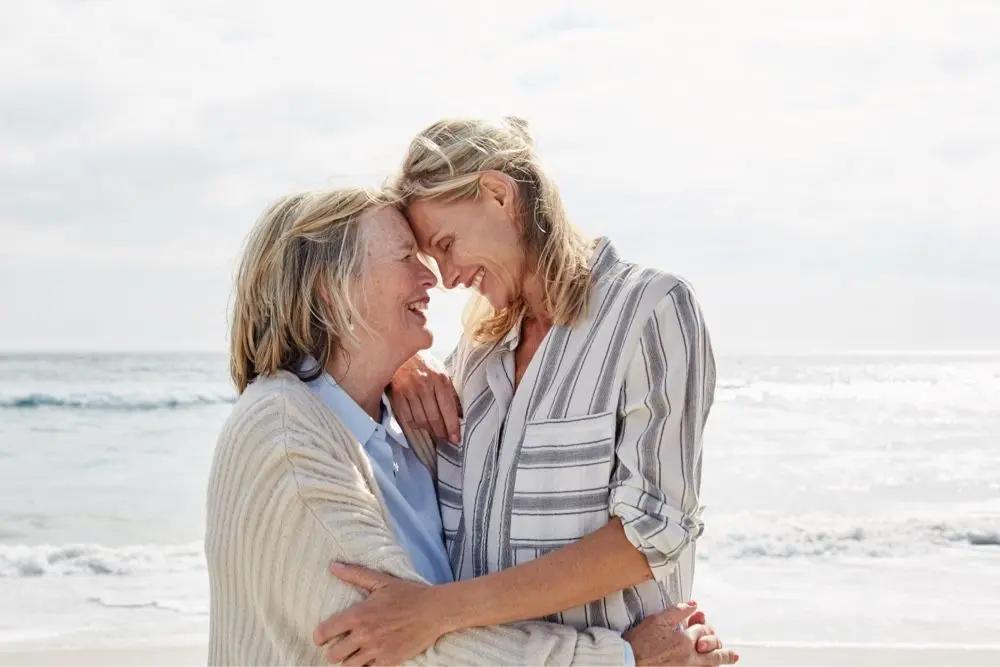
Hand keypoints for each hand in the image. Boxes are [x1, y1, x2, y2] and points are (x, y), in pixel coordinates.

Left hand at [313, 563, 450, 665]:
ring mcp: (377, 650)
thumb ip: (355, 574)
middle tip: (339, 646)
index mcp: (359, 615)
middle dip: (333, 651)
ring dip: (349, 660)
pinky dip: (367, 665)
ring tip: (353, 653)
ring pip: (349, 666)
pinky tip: (370, 657)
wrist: (435, 611)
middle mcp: (364, 635)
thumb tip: (332, 566)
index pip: (325, 632)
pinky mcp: (389, 661)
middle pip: (334, 655)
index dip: (320, 636)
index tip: (322, 637)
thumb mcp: (381, 581)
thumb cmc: (409, 594)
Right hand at [388, 351, 461, 443]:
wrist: (399, 349)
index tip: (455, 438)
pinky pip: (406, 417)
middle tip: (446, 440)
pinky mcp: (396, 394)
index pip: (448, 408)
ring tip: (435, 436)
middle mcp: (424, 385)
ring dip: (429, 431)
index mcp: (439, 378)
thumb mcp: (441, 372)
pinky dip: (414, 426)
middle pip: (434, 417)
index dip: (452, 427)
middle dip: (442, 432)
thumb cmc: (423, 362)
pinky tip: (420, 427)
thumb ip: (451, 393)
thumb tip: (460, 413)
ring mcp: (409, 390)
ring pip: (421, 420)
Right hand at [624, 601, 738, 665]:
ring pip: (711, 665)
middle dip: (722, 649)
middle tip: (731, 652)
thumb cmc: (639, 642)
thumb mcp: (657, 620)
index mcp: (684, 640)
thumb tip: (693, 604)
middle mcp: (689, 657)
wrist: (628, 661)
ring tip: (732, 658)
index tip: (700, 621)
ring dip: (722, 661)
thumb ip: (678, 611)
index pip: (702, 630)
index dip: (703, 624)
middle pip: (713, 651)